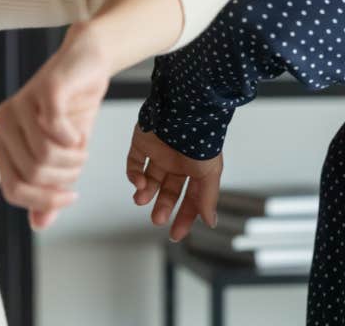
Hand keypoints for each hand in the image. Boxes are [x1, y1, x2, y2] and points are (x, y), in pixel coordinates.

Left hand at [0, 22, 110, 230]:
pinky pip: (55, 130)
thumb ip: (49, 188)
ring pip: (44, 156)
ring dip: (73, 160)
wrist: (89, 63)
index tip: (71, 196)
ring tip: (81, 148)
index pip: (13, 190)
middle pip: (32, 175)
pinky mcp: (44, 89)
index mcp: (2, 140)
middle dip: (64, 178)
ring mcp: (22, 103)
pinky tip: (79, 134)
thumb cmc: (74, 108)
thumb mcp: (63, 156)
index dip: (45, 200)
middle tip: (80, 163)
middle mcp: (4, 121)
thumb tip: (39, 224)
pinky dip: (73, 140)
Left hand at [126, 125, 222, 241]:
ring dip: (145, 193)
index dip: (184, 216)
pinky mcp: (141, 143)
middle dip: (163, 207)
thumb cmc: (200, 138)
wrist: (182, 110)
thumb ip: (208, 197)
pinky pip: (134, 163)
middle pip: (168, 191)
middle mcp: (177, 161)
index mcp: (195, 168)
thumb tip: (210, 222)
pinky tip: (140, 183)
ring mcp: (159, 152)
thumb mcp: (210, 172)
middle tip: (157, 219)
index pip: (190, 198)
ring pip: (149, 180)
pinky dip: (134, 176)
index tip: (176, 234)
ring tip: (142, 200)